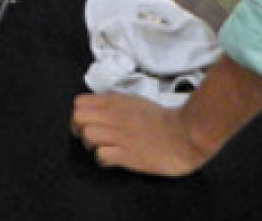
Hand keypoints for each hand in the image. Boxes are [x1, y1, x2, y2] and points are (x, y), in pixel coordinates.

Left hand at [71, 92, 208, 176]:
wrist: (185, 134)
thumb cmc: (162, 118)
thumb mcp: (135, 101)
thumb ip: (115, 104)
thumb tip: (98, 108)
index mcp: (114, 101)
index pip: (79, 102)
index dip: (79, 114)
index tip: (87, 123)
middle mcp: (113, 116)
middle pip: (77, 118)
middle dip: (79, 130)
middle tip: (91, 139)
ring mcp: (120, 135)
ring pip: (87, 136)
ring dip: (90, 145)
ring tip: (102, 149)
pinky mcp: (127, 154)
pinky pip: (101, 155)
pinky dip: (102, 159)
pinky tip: (112, 160)